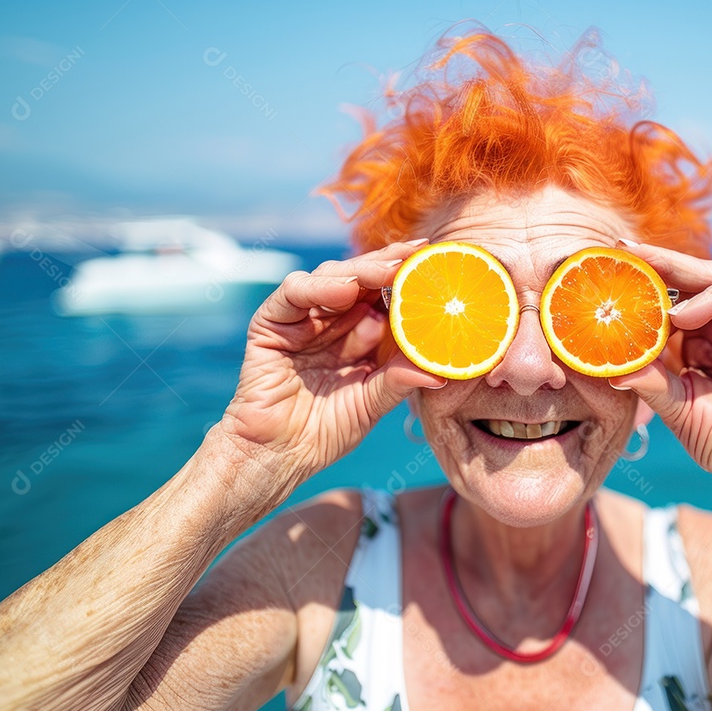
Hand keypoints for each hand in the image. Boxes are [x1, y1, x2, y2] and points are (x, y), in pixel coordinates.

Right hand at [215, 239, 444, 505]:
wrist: (279, 456)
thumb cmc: (326, 432)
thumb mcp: (372, 403)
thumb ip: (398, 380)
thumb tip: (439, 372)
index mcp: (360, 334)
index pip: (386, 295)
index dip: (409, 279)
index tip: (436, 264)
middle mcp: (333, 320)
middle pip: (362, 278)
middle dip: (390, 264)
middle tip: (416, 254)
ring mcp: (303, 319)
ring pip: (331, 277)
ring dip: (361, 270)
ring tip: (389, 270)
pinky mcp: (272, 323)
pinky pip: (294, 294)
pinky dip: (318, 287)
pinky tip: (344, 289)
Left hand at [613, 242, 711, 514]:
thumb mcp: (671, 403)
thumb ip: (647, 378)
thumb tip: (608, 367)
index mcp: (697, 338)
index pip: (670, 295)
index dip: (644, 279)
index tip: (611, 265)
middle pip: (692, 278)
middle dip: (659, 262)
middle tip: (626, 250)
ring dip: (685, 278)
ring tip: (655, 299)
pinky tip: (685, 316)